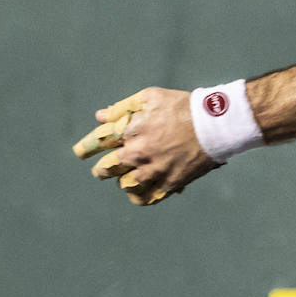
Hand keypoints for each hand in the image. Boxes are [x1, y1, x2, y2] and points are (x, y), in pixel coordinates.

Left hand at [73, 87, 220, 205]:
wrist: (215, 125)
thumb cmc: (182, 106)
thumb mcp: (151, 97)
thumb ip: (123, 108)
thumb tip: (100, 116)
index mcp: (130, 131)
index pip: (98, 142)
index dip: (86, 147)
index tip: (79, 151)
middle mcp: (137, 155)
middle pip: (106, 169)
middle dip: (101, 168)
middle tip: (100, 169)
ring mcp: (153, 172)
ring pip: (124, 185)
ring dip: (122, 180)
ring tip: (125, 177)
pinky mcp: (168, 184)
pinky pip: (145, 199)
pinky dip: (139, 197)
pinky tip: (139, 191)